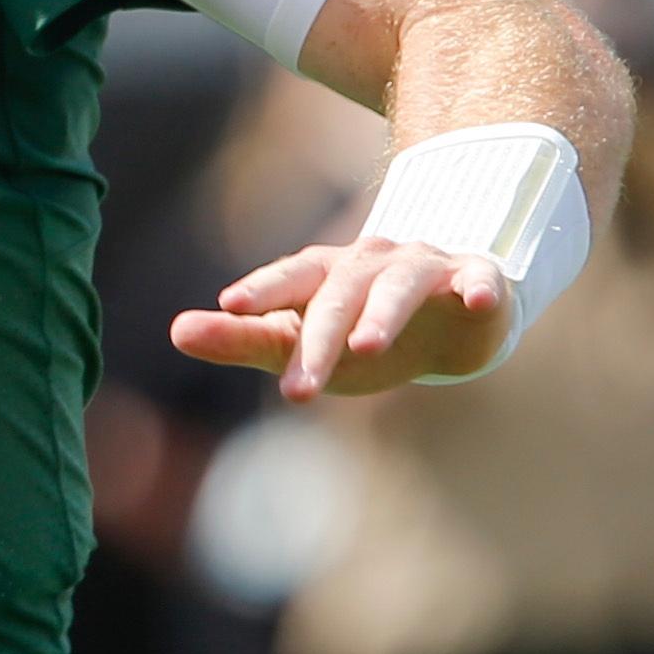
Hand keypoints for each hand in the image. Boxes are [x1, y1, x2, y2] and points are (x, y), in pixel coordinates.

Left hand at [170, 236, 512, 399]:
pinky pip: (477, 279)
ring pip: (399, 286)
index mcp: (325, 274)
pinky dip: (477, 287)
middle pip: (339, 295)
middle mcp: (371, 262)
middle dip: (318, 340)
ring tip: (367, 348)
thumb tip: (175, 331)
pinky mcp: (476, 281)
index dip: (262, 290)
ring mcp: (425, 268)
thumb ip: (242, 339)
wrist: (449, 322)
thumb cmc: (359, 333)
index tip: (230, 307)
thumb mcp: (302, 340)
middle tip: (297, 391)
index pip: (289, 280)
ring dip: (382, 314)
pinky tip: (476, 299)